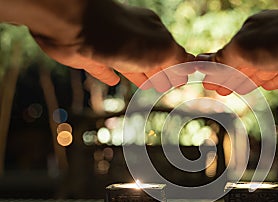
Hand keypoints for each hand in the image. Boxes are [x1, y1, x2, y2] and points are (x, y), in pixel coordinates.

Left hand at [30, 2, 193, 90]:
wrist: (76, 26)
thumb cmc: (124, 37)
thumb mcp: (161, 49)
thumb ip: (176, 58)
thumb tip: (190, 67)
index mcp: (154, 32)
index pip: (171, 51)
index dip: (178, 67)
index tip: (184, 81)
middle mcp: (134, 37)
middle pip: (152, 58)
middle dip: (161, 72)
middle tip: (169, 86)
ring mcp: (111, 46)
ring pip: (131, 64)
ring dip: (141, 75)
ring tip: (150, 87)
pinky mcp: (89, 56)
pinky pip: (103, 67)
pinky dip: (109, 75)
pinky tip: (113, 80)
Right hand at [197, 0, 277, 94]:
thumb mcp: (247, 49)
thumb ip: (226, 59)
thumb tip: (205, 68)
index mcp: (245, 39)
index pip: (224, 59)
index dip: (214, 72)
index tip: (206, 83)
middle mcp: (262, 46)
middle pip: (240, 66)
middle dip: (228, 78)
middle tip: (216, 89)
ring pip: (259, 71)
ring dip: (247, 81)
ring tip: (236, 89)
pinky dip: (272, 82)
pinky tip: (267, 86)